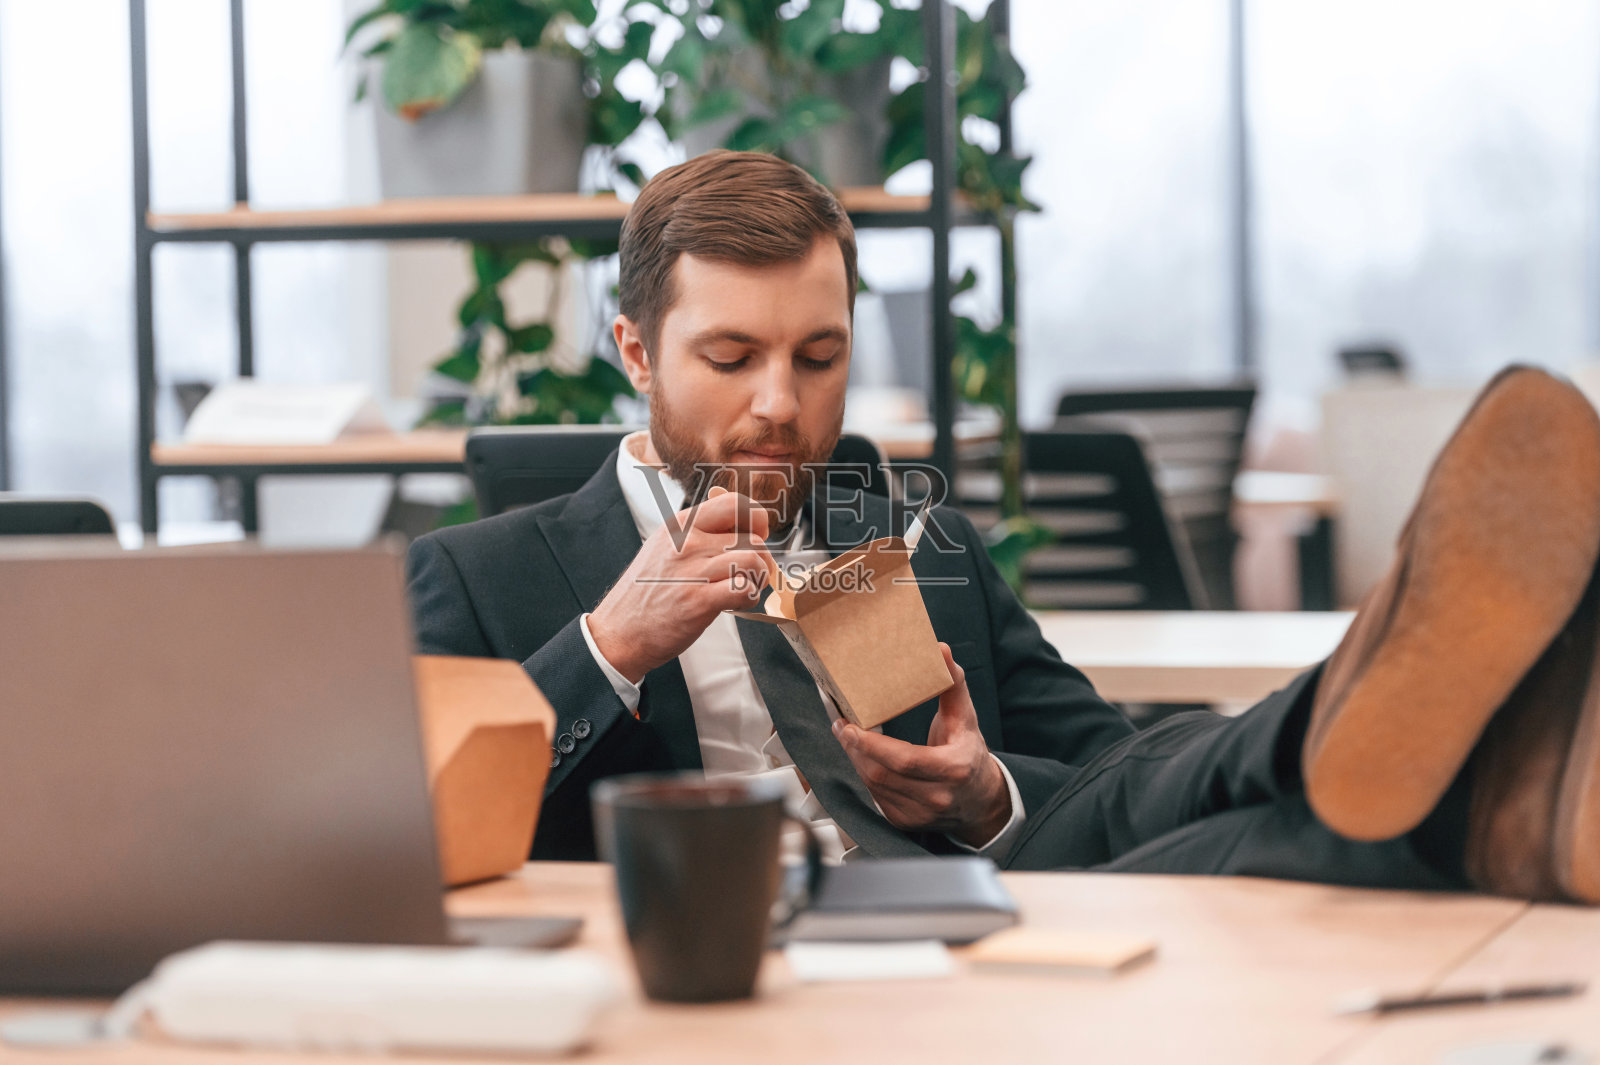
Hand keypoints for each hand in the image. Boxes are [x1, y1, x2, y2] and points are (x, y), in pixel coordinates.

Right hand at [588, 486, 774, 682]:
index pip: (735, 503)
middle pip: (752, 537)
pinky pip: (744, 588)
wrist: (620, 632)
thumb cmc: (646, 592)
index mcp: (681, 525)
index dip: (756, 520)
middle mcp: (688, 543)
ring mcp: (693, 571)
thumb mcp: (666, 546)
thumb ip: (700, 529)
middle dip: (761, 558)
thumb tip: (733, 508)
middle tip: (752, 574)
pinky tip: (738, 602)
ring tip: (745, 589)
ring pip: (753, 560)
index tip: (755, 537)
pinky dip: (750, 596)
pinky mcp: (699, 601)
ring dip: (758, 578)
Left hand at [831, 643, 1010, 846]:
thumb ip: (952, 684)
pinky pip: (875, 797)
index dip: (873, 745)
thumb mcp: (965, 718)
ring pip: (874, 786)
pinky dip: (865, 774)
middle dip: (856, 749)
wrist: (981, 800)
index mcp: (954, 768)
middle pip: (882, 774)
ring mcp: (920, 814)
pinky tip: (862, 757)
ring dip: (856, 760)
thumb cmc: (969, 754)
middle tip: (842, 725)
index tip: (850, 727)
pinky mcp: (905, 822)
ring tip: (848, 736)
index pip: (905, 760)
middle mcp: (937, 796)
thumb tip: (941, 650)